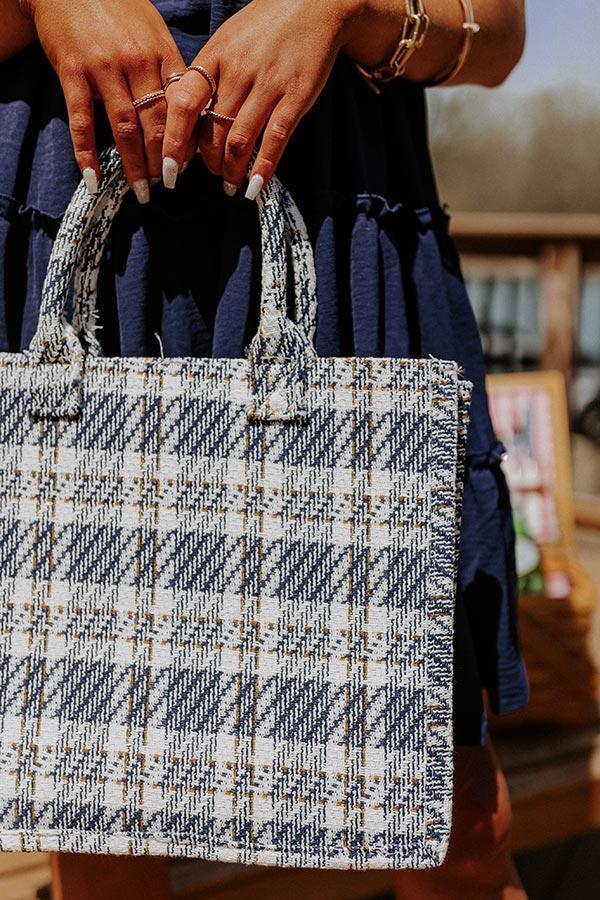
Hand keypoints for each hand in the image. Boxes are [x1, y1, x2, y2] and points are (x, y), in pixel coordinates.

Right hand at [21, 0, 186, 200]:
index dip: (186, 140)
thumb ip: (168, 69)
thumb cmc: (117, 8)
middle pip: (156, 123)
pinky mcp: (73, 73)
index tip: (188, 166)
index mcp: (161, 53)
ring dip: (135, 165)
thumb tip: (190, 113)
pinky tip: (94, 179)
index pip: (181, 106)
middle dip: (163, 160)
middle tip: (166, 186)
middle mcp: (136, 62)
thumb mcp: (153, 31)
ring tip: (142, 191)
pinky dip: (87, 154)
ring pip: (125, 127)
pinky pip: (82, 122)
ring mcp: (103, 68)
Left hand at [162, 0, 372, 198]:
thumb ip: (208, 77)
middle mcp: (238, 72)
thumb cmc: (265, 27)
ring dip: (231, 170)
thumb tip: (188, 119)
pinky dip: (263, 167)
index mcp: (214, 57)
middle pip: (212, 130)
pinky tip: (255, 185)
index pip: (183, 104)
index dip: (175, 140)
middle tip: (212, 174)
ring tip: (230, 184)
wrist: (314, 4)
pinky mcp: (296, 97)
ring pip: (239, 140)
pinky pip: (275, 138)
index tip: (171, 167)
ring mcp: (268, 85)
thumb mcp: (227, 41)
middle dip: (208, 162)